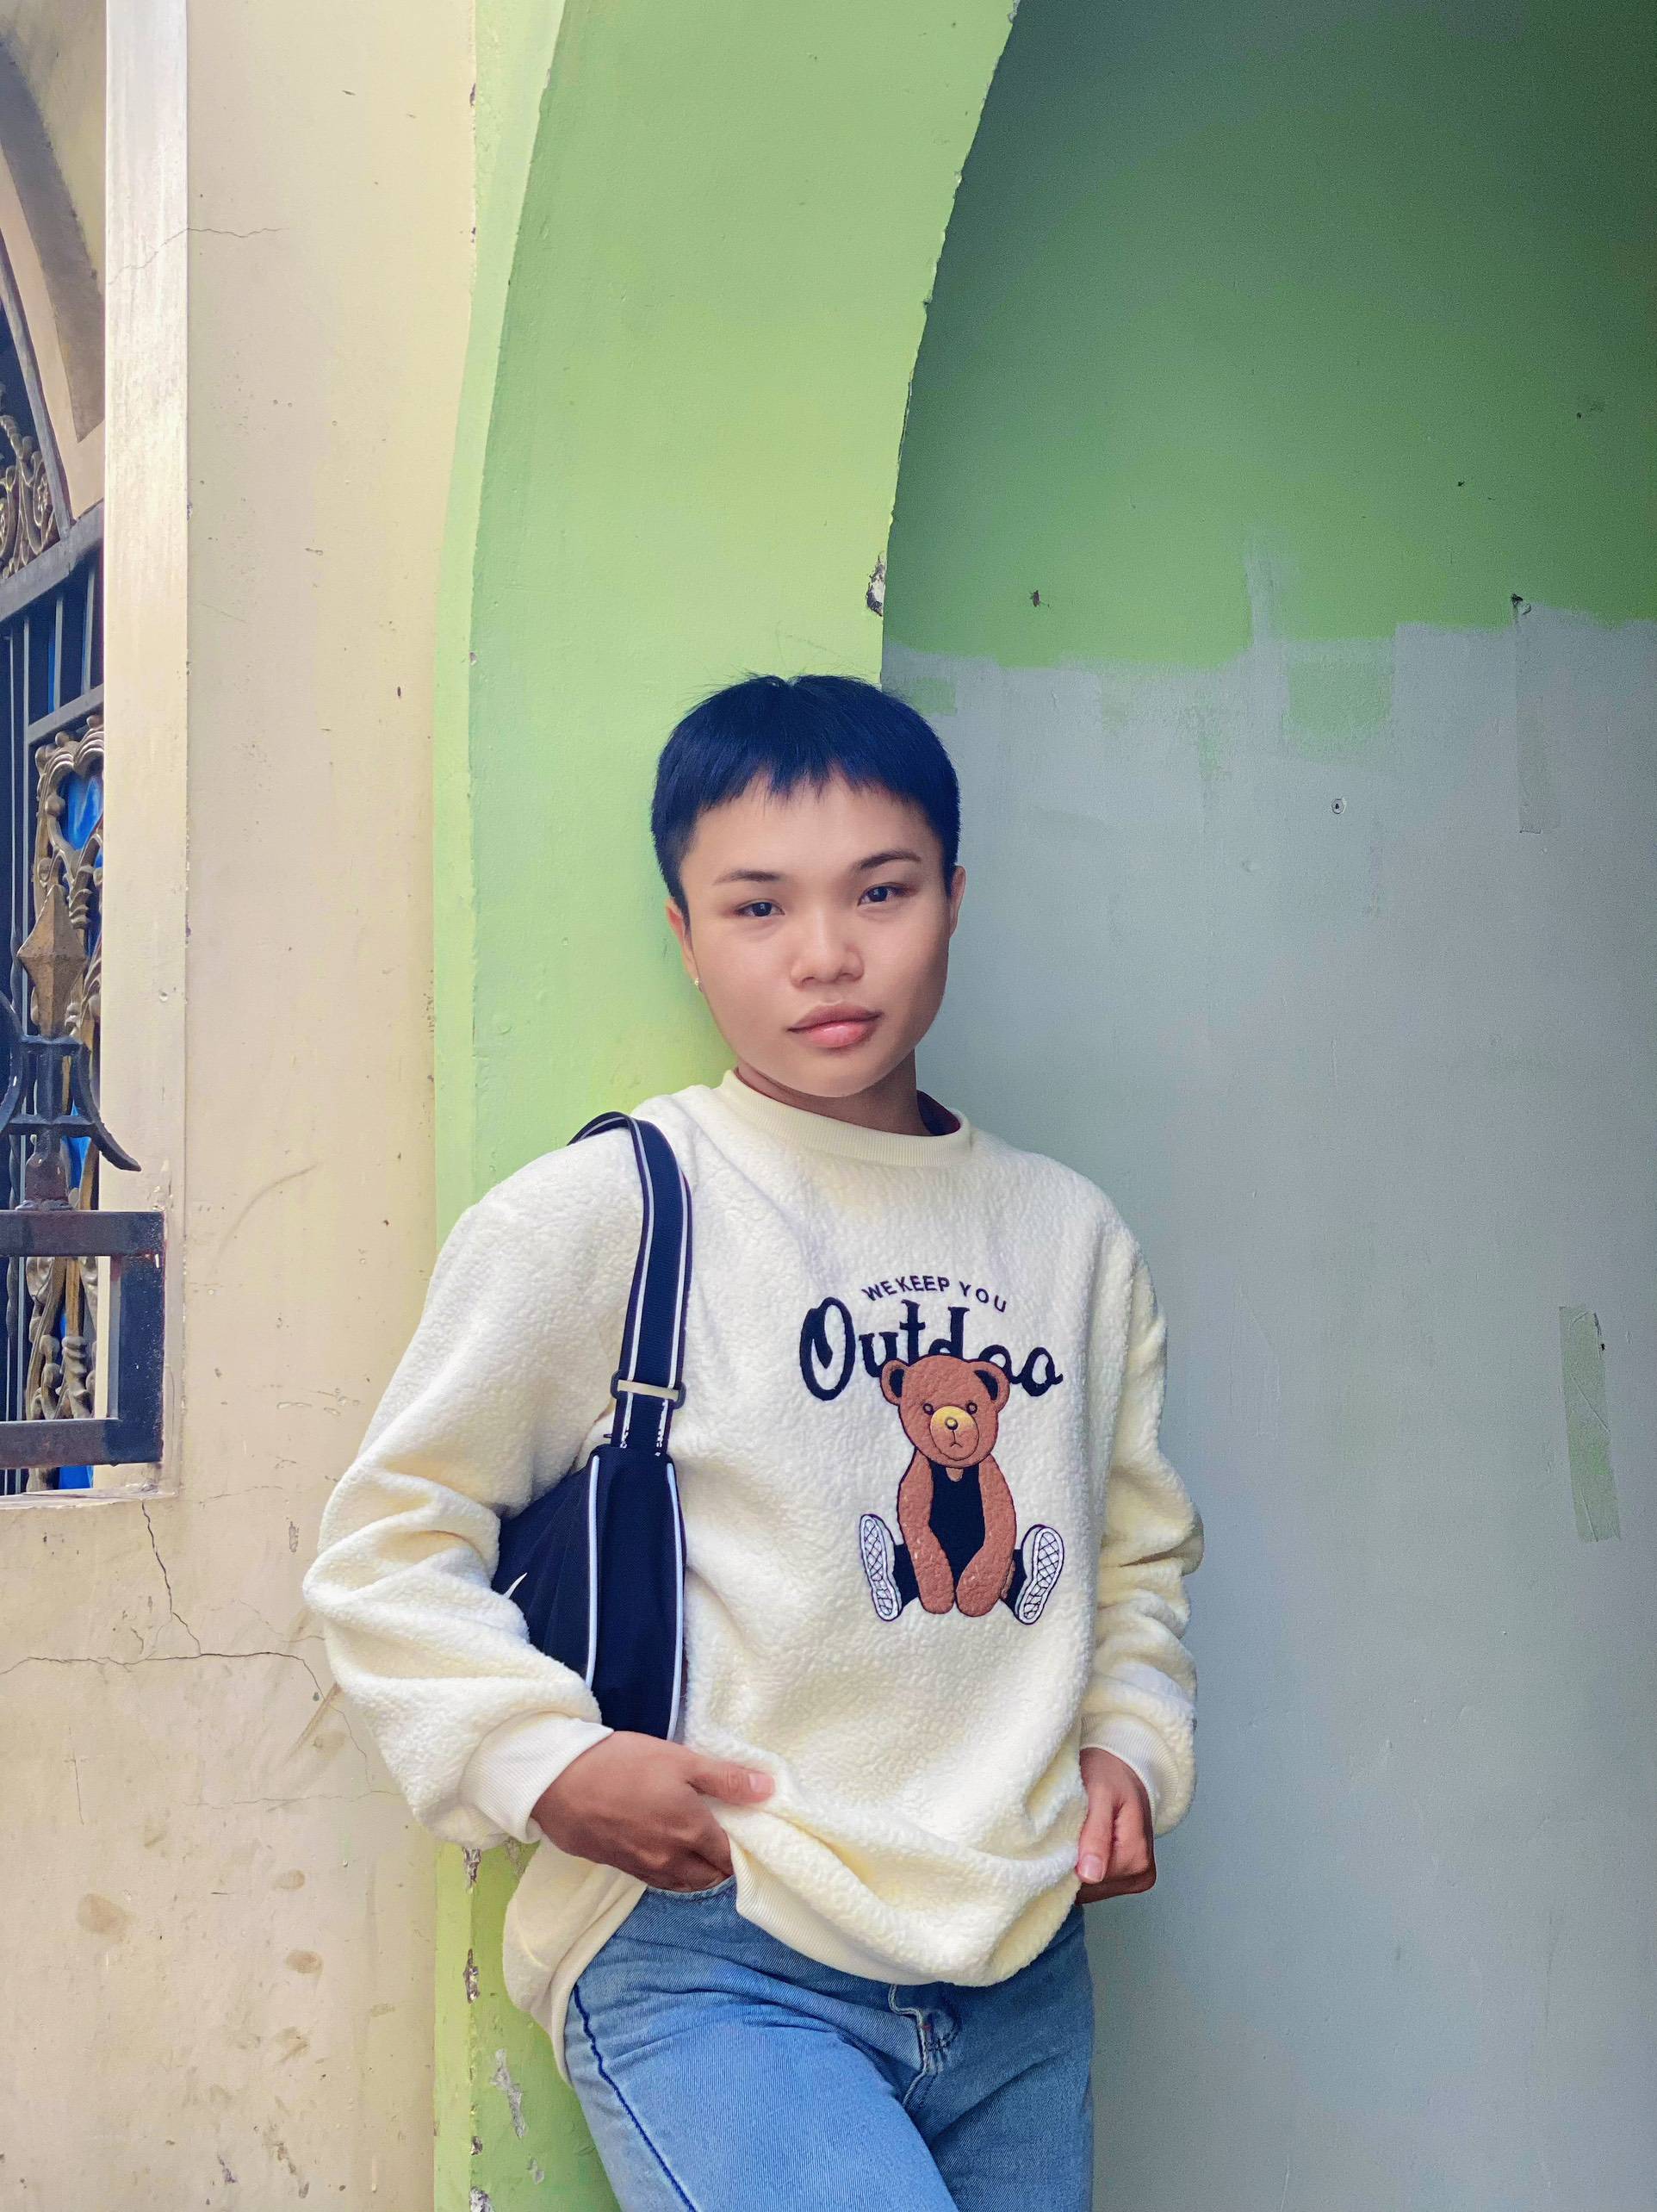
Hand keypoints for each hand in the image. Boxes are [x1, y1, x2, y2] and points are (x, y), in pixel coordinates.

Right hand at [531, 1731, 774, 1890]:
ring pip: (684, 1883)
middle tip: (723, 1834)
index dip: (743, 1846)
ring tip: (698, 1843)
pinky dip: (671, 1870)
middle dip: (723, 1862)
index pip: (732, 1857)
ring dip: (698, 1870)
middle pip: (711, 1877)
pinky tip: (666, 1848)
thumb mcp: (681, 1761)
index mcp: (692, 1833)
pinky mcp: (620, 1867)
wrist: (560, 1781)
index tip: (745, 1829)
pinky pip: (657, 1879)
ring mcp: (643, 1868)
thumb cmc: (624, 1764)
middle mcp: (671, 1860)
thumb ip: (727, 1779)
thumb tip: (768, 1790)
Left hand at [1075, 1746, 1155, 1902]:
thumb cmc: (1110, 1774)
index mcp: (1137, 1856)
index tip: (1055, 1837)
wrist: (1122, 1766)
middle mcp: (1141, 1873)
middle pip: (1091, 1887)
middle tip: (1063, 1831)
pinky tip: (1080, 1845)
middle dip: (1071, 1864)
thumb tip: (1091, 1875)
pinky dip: (1082, 1867)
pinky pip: (1097, 1885)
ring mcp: (1135, 1877)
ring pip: (1092, 1888)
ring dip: (1076, 1866)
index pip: (1090, 1881)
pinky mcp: (1128, 1877)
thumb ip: (1096, 1833)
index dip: (1068, 1861)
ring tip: (1073, 1835)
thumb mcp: (1100, 1793)